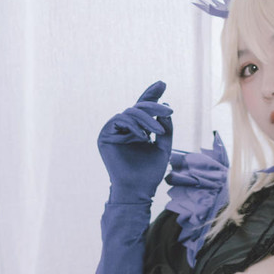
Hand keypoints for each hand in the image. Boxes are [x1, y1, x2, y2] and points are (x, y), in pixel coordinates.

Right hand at [98, 81, 173, 202]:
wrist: (138, 190)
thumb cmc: (150, 173)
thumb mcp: (164, 147)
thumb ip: (166, 127)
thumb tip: (166, 105)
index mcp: (137, 129)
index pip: (144, 108)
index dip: (151, 94)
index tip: (163, 83)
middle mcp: (124, 128)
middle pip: (138, 107)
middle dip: (154, 107)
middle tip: (169, 111)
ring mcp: (113, 131)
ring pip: (130, 112)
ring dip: (147, 119)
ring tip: (158, 132)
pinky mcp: (105, 136)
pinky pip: (119, 120)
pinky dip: (133, 125)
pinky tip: (143, 135)